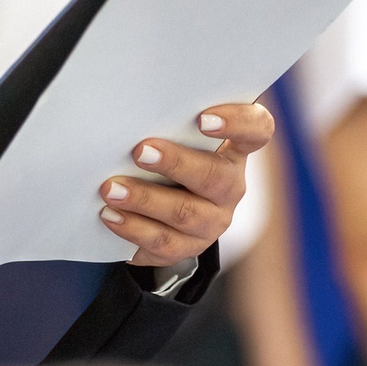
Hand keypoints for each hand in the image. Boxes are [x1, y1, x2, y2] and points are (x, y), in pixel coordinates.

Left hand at [101, 102, 275, 266]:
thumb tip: (125, 117)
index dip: (238, 123)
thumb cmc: (164, 163)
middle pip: (214, 176)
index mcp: (232, 151)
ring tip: (111, 189)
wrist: (158, 216)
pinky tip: (110, 215)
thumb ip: (164, 127)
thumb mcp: (171, 141)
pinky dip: (133, 228)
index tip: (203, 119)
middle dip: (175, 163)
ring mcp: (212, 221)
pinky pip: (163, 242)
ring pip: (185, 213)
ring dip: (145, 199)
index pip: (256, 131)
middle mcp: (229, 187)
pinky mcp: (188, 247)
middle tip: (140, 151)